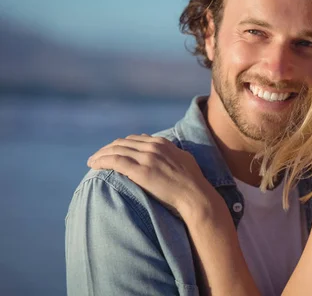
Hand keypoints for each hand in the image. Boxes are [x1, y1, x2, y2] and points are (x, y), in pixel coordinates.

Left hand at [87, 134, 225, 220]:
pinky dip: (101, 161)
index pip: (135, 139)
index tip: (113, 151)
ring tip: (92, 161)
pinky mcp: (140, 171)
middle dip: (107, 148)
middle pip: (122, 143)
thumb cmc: (192, 182)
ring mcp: (146, 158)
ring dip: (100, 154)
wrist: (195, 195)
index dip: (121, 144)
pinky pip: (115, 161)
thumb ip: (171, 151)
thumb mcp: (183, 159)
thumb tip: (163, 147)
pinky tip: (93, 165)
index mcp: (162, 143)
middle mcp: (153, 147)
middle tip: (98, 156)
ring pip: (115, 150)